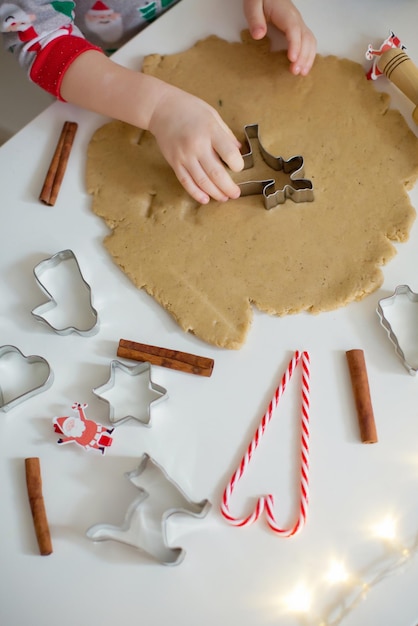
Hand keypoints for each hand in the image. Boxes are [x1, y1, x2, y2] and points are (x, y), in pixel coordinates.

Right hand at [148, 85, 243, 204]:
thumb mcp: (213, 115)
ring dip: (215, 193)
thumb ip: (226, 134)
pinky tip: (205, 199)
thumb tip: (239, 151)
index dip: (238, 165)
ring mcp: (184, 156)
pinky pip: (186, 182)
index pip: (229, 154)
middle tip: (235, 194)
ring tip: (223, 198)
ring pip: (201, 181)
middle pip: (216, 173)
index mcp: (210, 131)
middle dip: (228, 187)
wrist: (161, 108)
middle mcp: (197, 145)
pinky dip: (196, 193)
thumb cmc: (190, 109)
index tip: (239, 168)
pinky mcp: (174, 162)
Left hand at [243, 0, 316, 75]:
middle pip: (306, 38)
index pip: (294, 30)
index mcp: (286, 14)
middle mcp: (296, 19)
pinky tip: (304, 66)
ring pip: (310, 41)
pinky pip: (308, 42)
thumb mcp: (253, 5)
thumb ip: (255, 19)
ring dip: (308, 57)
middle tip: (295, 72)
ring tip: (302, 73)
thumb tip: (259, 35)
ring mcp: (298, 24)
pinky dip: (308, 55)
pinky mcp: (297, 29)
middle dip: (303, 56)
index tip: (292, 59)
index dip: (295, 45)